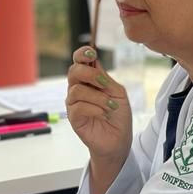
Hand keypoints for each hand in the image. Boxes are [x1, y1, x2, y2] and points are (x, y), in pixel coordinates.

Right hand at [66, 45, 132, 165]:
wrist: (118, 140)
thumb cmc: (118, 116)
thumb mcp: (118, 93)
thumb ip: (105, 79)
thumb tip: (94, 63)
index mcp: (89, 80)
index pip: (79, 61)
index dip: (82, 54)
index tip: (91, 53)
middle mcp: (78, 89)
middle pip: (73, 72)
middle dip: (90, 75)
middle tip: (105, 84)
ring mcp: (74, 104)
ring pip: (77, 91)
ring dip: (98, 97)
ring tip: (111, 106)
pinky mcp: (73, 118)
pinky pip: (78, 107)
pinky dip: (94, 109)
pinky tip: (104, 114)